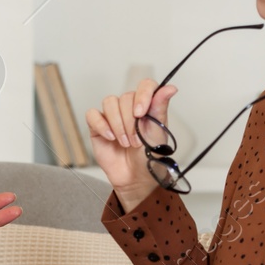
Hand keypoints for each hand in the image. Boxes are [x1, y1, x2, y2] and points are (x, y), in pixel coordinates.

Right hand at [83, 79, 177, 211]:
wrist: (136, 179)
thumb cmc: (149, 157)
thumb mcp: (158, 133)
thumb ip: (160, 108)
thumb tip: (171, 88)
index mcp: (148, 106)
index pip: (145, 85)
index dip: (142, 95)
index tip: (141, 113)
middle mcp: (130, 107)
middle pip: (125, 97)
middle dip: (130, 121)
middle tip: (136, 141)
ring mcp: (112, 116)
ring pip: (109, 103)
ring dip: (118, 124)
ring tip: (125, 142)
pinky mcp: (97, 126)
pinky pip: (93, 115)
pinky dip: (102, 126)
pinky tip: (110, 138)